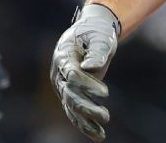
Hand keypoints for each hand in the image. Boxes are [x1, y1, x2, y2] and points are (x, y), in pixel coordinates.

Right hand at [50, 4, 120, 140]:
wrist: (91, 33)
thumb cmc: (96, 32)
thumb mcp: (100, 37)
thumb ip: (96, 51)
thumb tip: (91, 67)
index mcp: (63, 56)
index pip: (72, 75)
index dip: (88, 84)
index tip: (106, 92)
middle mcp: (59, 73)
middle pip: (70, 95)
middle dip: (87, 108)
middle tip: (106, 116)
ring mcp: (63, 85)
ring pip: (72, 107)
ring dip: (86, 121)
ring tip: (102, 134)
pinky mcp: (71, 93)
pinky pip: (75, 111)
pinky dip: (85, 124)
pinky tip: (98, 136)